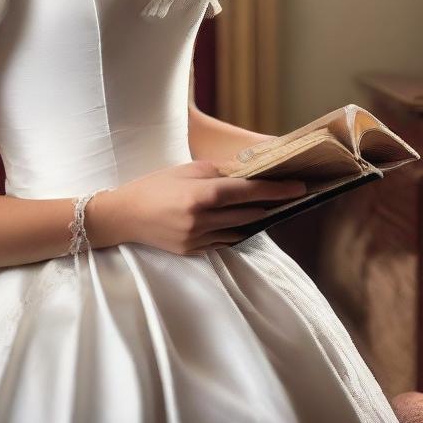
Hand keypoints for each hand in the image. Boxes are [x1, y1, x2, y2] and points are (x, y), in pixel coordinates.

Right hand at [101, 159, 307, 255]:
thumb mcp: (186, 170)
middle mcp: (203, 219)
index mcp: (202, 194)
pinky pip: (224, 241)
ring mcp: (198, 239)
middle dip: (272, 204)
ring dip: (258, 219)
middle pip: (250, 213)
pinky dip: (237, 231)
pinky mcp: (193, 252)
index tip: (298, 187)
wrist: (123, 216)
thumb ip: (218, 172)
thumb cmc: (154, 186)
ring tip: (274, 207)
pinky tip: (246, 222)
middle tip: (293, 194)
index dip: (277, 189)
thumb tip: (247, 173)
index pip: (249, 191)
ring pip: (240, 230)